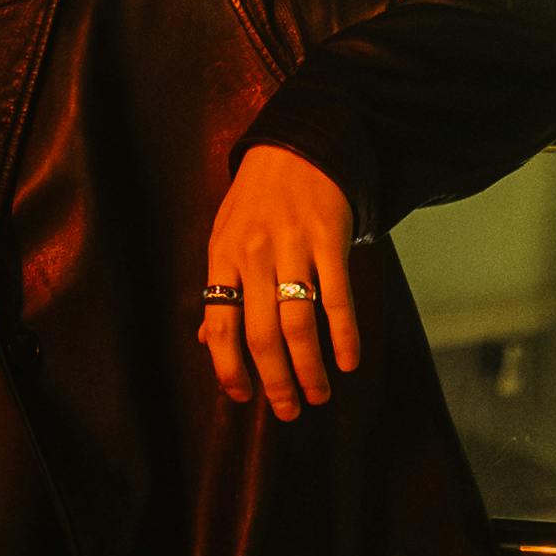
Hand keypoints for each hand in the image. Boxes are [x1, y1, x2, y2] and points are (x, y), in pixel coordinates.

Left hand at [198, 145, 359, 416]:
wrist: (298, 144)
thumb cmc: (257, 199)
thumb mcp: (224, 238)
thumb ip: (220, 290)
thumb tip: (208, 345)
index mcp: (222, 259)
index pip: (220, 325)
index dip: (229, 368)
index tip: (242, 397)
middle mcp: (254, 256)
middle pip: (262, 335)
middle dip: (275, 381)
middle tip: (287, 411)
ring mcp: (292, 247)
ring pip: (298, 323)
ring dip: (309, 368)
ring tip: (317, 396)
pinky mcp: (329, 239)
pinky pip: (337, 297)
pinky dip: (343, 335)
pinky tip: (347, 361)